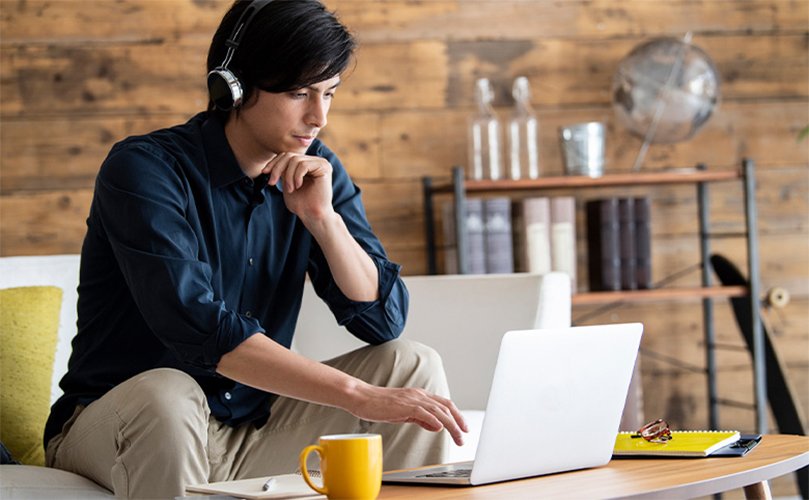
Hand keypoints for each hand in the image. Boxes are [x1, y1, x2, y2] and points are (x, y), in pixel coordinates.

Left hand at [262, 152, 332, 222]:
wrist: (312, 216)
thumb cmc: (301, 204)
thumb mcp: (287, 183)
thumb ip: (283, 171)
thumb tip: (274, 161)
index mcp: (307, 164)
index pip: (287, 155)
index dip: (274, 162)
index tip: (264, 172)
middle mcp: (315, 161)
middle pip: (290, 155)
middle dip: (278, 169)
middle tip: (272, 183)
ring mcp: (321, 162)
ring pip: (295, 160)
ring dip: (288, 176)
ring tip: (290, 190)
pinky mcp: (325, 167)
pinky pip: (303, 165)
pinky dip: (297, 176)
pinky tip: (298, 186)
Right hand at [349, 384, 468, 445]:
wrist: (362, 397)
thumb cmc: (380, 405)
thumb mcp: (405, 413)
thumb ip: (421, 418)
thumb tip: (437, 426)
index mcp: (420, 396)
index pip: (445, 404)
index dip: (457, 415)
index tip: (463, 427)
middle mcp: (419, 395)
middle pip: (446, 406)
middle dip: (458, 422)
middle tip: (464, 436)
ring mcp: (412, 399)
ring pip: (438, 410)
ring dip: (451, 424)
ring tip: (457, 436)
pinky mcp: (403, 405)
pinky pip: (422, 412)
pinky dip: (433, 419)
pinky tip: (439, 427)